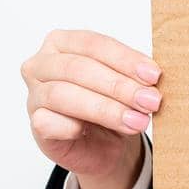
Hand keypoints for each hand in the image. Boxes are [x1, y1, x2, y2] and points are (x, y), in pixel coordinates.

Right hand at [21, 29, 162, 188]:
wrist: (104, 145)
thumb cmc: (113, 105)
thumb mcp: (127, 84)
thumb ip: (134, 76)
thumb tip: (152, 79)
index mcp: (63, 42)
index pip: (93, 44)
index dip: (125, 59)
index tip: (153, 75)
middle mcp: (42, 64)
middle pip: (79, 69)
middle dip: (119, 86)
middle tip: (150, 101)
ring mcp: (35, 94)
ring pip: (63, 95)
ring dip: (105, 109)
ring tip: (136, 121)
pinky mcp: (36, 124)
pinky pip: (47, 122)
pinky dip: (71, 126)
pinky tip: (89, 131)